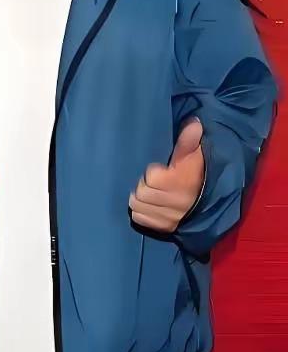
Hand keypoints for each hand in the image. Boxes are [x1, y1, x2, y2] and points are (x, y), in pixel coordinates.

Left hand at [129, 119, 204, 233]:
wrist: (214, 196)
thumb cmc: (200, 170)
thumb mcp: (196, 152)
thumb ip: (189, 139)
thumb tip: (194, 123)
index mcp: (182, 181)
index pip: (151, 177)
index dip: (153, 171)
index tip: (161, 169)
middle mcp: (177, 203)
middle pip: (141, 192)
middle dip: (145, 185)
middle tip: (154, 181)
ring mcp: (171, 217)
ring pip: (138, 206)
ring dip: (141, 198)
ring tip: (151, 192)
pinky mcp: (166, 227)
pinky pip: (140, 219)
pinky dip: (142, 211)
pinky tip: (150, 204)